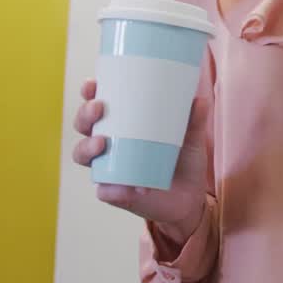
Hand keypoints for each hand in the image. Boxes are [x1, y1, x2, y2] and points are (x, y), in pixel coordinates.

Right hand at [72, 78, 208, 244]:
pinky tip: (125, 186)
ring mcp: (108, 169)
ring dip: (87, 147)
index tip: (92, 84)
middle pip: (84, 127)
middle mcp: (109, 145)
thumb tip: (199, 100)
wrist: (190, 197)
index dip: (89, 94)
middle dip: (84, 115)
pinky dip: (113, 188)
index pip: (99, 105)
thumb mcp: (192, 137)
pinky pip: (106, 190)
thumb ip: (195, 120)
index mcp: (123, 125)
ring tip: (102, 143)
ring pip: (83, 155)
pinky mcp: (115, 193)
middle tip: (99, 108)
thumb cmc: (184, 160)